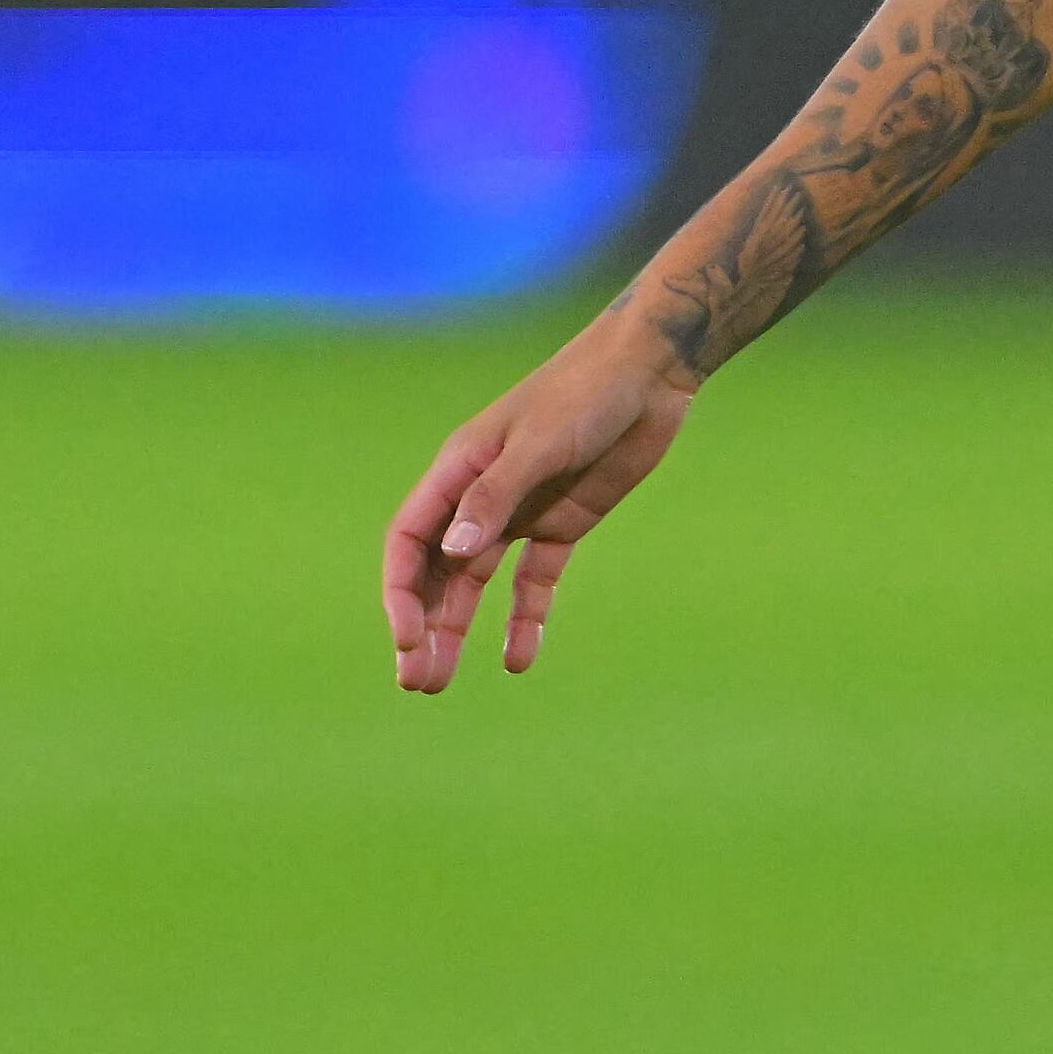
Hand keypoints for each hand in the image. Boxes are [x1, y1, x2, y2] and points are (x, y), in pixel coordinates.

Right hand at [382, 316, 703, 694]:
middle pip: (437, 572)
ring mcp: (522, 512)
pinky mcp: (564, 523)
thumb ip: (497, 496)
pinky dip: (524, 617)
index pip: (410, 543)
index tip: (407, 638)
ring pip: (476, 583)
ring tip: (441, 682)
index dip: (402, 593)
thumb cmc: (587, 392)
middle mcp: (481, 498)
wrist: (650, 371)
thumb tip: (451, 552)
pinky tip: (518, 659)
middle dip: (422, 625)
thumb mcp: (541, 442)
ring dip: (458, 628)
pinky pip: (534, 580)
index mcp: (459, 472)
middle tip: (417, 681)